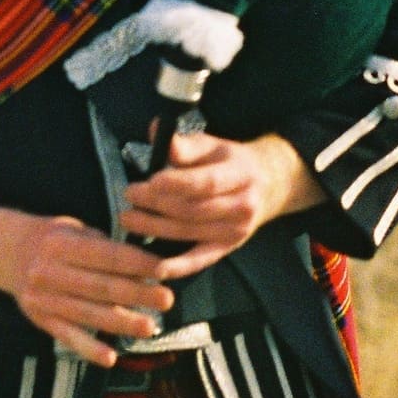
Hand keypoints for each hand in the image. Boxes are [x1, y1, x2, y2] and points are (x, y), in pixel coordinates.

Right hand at [0, 207, 173, 366]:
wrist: (5, 252)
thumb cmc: (54, 239)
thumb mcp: (74, 229)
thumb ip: (103, 246)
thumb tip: (145, 262)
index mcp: (62, 243)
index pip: (106, 255)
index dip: (137, 263)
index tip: (164, 270)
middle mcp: (49, 271)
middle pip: (100, 286)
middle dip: (137, 294)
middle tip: (167, 300)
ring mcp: (43, 298)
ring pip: (87, 314)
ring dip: (121, 322)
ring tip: (149, 326)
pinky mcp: (39, 320)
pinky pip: (67, 336)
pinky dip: (89, 348)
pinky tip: (111, 357)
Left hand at [121, 132, 324, 279]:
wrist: (269, 185)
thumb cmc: (232, 162)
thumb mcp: (214, 145)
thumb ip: (185, 144)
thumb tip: (157, 132)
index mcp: (240, 174)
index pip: (207, 182)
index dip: (177, 183)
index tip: (150, 180)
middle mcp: (242, 205)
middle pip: (193, 209)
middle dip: (157, 203)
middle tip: (130, 194)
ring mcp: (236, 231)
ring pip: (189, 232)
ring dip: (155, 228)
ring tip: (128, 218)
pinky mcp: (227, 249)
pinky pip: (198, 261)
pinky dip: (175, 266)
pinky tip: (153, 264)